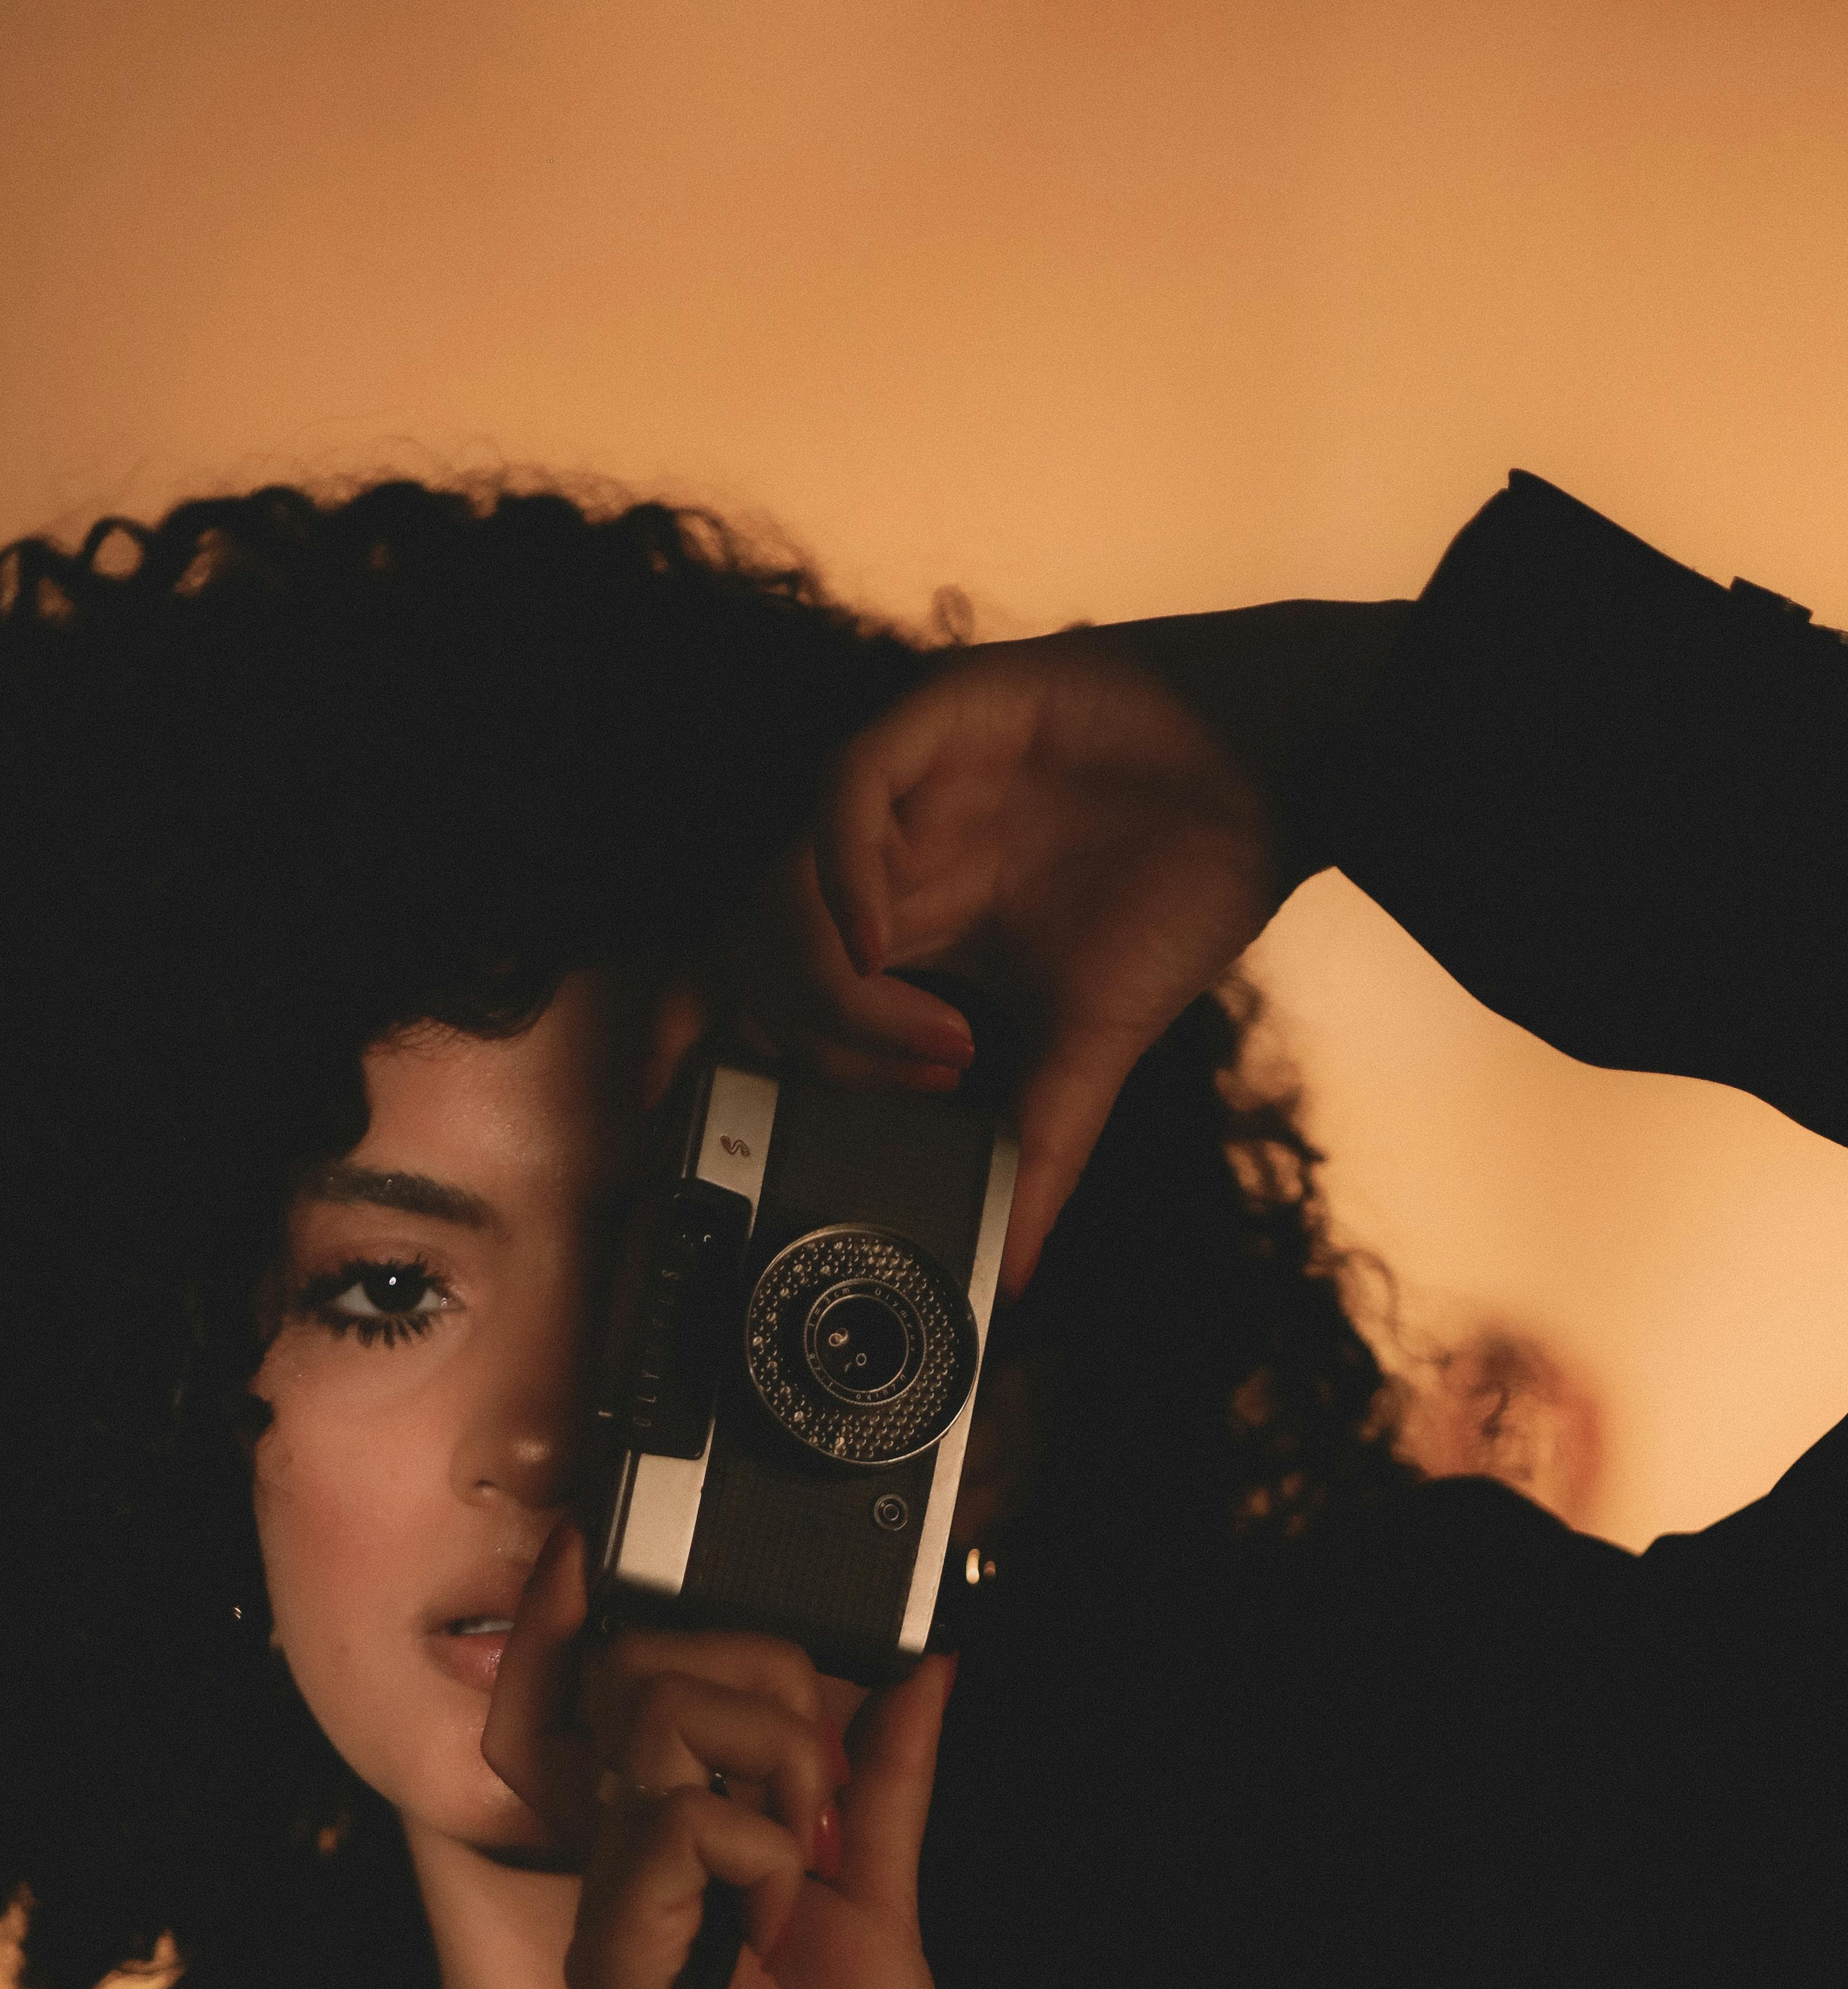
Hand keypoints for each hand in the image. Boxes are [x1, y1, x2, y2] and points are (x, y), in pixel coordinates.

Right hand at [483, 1527, 952, 1988]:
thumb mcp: (883, 1897)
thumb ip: (889, 1781)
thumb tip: (921, 1672)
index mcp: (664, 1849)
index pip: (570, 1701)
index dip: (558, 1620)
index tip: (584, 1552)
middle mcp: (620, 1867)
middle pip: (629, 1673)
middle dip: (760, 1682)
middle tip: (818, 1788)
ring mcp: (615, 1904)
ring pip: (655, 1715)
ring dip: (773, 1760)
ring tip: (804, 1851)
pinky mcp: (624, 1948)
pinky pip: (683, 1818)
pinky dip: (763, 1847)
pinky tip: (776, 1917)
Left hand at [726, 603, 1400, 1285]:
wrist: (1283, 769)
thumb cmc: (1189, 885)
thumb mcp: (1094, 1044)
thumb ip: (1038, 1146)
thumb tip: (1013, 1272)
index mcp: (911, 925)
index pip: (767, 983)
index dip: (706, 1045)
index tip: (710, 1129)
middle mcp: (892, 858)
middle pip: (757, 944)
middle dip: (798, 1037)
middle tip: (907, 1087)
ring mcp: (910, 788)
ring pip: (787, 881)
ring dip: (833, 982)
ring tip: (928, 1040)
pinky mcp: (942, 717)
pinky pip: (846, 792)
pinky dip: (842, 875)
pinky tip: (878, 943)